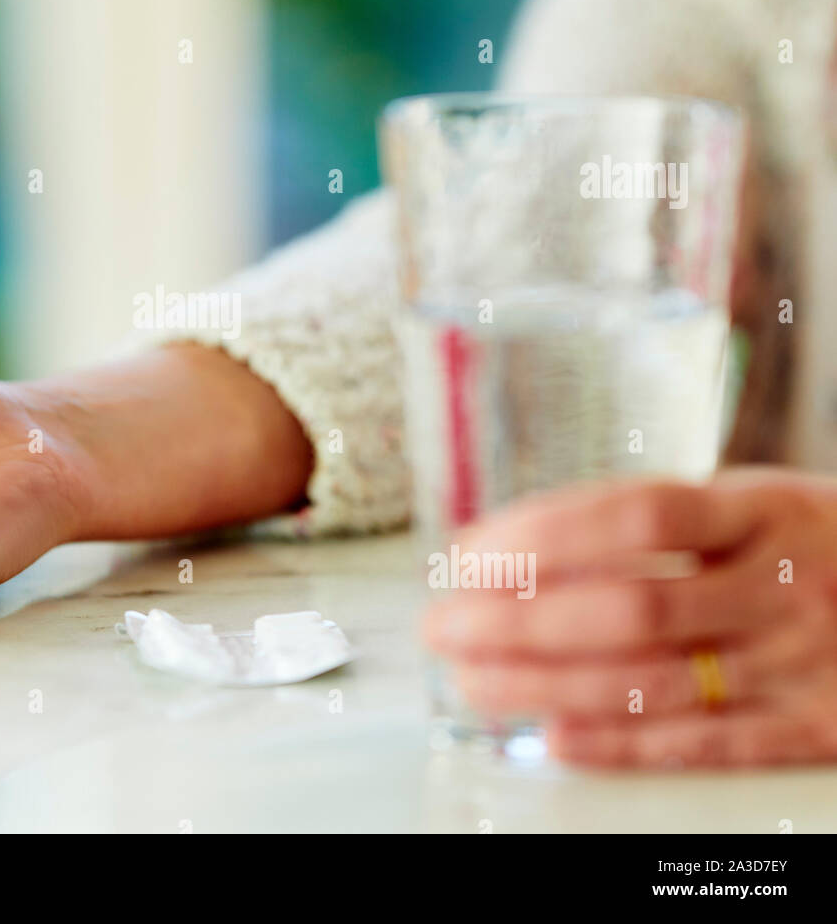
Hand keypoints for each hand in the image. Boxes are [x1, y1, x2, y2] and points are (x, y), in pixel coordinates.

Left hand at [424, 469, 836, 767]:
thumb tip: (522, 542)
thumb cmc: (815, 540)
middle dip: (518, 621)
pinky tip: (555, 737)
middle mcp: (783, 584)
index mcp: (764, 508)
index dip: (543, 535)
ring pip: (654, 683)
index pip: (638, 516)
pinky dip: (622, 745)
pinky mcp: (814, 728)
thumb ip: (658, 518)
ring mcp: (802, 661)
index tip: (467, 555)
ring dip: (545, 688)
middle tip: (443, 626)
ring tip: (473, 683)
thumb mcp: (756, 498)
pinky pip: (706, 743)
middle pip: (631, 607)